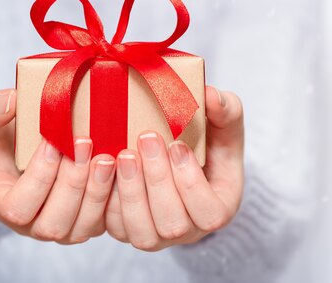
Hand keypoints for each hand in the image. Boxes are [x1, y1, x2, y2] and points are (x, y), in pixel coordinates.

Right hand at [0, 89, 115, 243]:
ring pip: (84, 225)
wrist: (22, 147)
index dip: (38, 177)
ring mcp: (67, 226)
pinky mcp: (93, 220)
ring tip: (106, 156)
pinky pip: (109, 221)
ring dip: (97, 191)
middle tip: (86, 144)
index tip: (52, 141)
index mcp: (2, 204)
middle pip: (55, 223)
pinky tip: (124, 167)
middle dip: (72, 183)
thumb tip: (10, 102)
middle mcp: (34, 224)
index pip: (19, 208)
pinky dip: (117, 197)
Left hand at [105, 86, 243, 250]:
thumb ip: (226, 109)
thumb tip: (209, 96)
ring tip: (124, 154)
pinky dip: (107, 201)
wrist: (181, 153)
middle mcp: (190, 231)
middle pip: (174, 225)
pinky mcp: (129, 230)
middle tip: (146, 138)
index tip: (177, 145)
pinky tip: (106, 168)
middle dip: (157, 181)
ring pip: (142, 234)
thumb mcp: (225, 122)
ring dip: (131, 193)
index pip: (210, 213)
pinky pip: (115, 228)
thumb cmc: (208, 140)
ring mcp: (159, 236)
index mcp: (219, 209)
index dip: (191, 182)